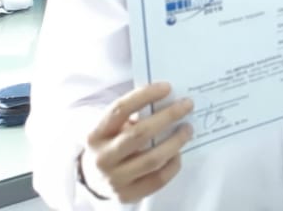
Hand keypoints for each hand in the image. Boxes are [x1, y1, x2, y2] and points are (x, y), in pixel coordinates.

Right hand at [81, 83, 192, 202]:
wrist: (95, 178)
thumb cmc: (113, 142)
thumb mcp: (114, 127)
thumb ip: (134, 114)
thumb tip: (170, 99)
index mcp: (96, 134)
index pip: (120, 110)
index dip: (144, 96)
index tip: (167, 87)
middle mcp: (102, 158)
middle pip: (140, 134)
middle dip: (168, 116)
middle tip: (187, 105)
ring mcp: (113, 179)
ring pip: (152, 159)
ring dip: (175, 141)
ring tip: (188, 128)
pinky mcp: (127, 195)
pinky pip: (157, 180)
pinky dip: (172, 165)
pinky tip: (178, 153)